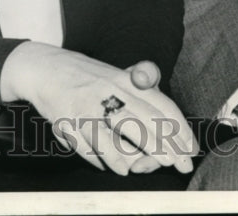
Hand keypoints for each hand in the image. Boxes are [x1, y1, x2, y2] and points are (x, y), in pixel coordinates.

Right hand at [0, 43, 196, 174]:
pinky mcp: (71, 119)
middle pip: (147, 119)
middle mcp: (112, 90)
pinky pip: (94, 143)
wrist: (46, 68)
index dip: (179, 127)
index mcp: (128, 80)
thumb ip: (144, 89)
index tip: (191, 148)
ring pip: (122, 130)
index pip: (162, 104)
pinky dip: (108, 159)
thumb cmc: (88, 78)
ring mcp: (91, 105)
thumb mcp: (118, 76)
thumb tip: (171, 117)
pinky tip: (119, 168)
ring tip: (152, 167)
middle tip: (181, 164)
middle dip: (167, 145)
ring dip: (141, 153)